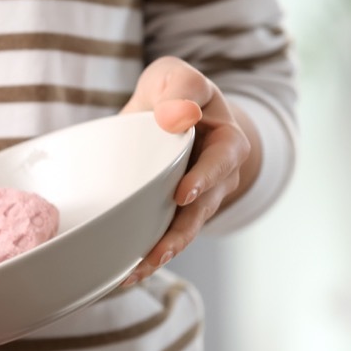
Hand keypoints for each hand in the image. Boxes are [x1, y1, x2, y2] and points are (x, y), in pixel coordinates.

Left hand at [119, 57, 255, 284]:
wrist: (170, 115)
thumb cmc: (174, 95)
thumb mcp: (176, 77)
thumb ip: (180, 87)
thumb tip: (178, 116)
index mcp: (226, 142)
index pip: (222, 160)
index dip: (205, 178)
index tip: (183, 193)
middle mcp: (219, 178)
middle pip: (203, 209)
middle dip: (180, 233)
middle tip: (157, 251)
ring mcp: (198, 201)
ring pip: (184, 232)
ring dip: (161, 253)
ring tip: (136, 271)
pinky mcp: (174, 216)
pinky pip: (166, 239)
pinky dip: (146, 257)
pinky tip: (125, 273)